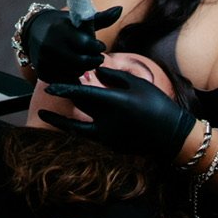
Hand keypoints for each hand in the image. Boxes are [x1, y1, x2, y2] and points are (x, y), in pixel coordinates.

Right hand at [23, 3, 122, 81]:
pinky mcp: (42, 72)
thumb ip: (100, 18)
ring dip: (84, 69)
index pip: (86, 44)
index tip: (99, 45)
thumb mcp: (79, 20)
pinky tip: (73, 67)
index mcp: (60, 30)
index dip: (97, 47)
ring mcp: (44, 60)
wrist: (34, 32)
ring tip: (84, 60)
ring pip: (74, 72)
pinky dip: (73, 75)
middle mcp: (50, 45)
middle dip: (93, 60)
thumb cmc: (63, 25)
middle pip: (81, 62)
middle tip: (97, 57)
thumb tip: (119, 9)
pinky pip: (65, 79)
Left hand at [42, 67, 196, 163]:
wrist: (171, 135)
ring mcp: (107, 137)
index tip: (49, 87)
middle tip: (50, 90)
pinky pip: (91, 134)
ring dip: (63, 121)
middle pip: (78, 108)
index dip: (64, 89)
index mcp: (114, 102)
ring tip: (45, 115)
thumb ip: (113, 77)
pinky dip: (82, 126)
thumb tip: (95, 72)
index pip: (82, 94)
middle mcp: (107, 121)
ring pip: (78, 127)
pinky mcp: (110, 146)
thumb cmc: (156, 104)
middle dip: (66, 99)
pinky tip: (76, 121)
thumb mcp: (137, 84)